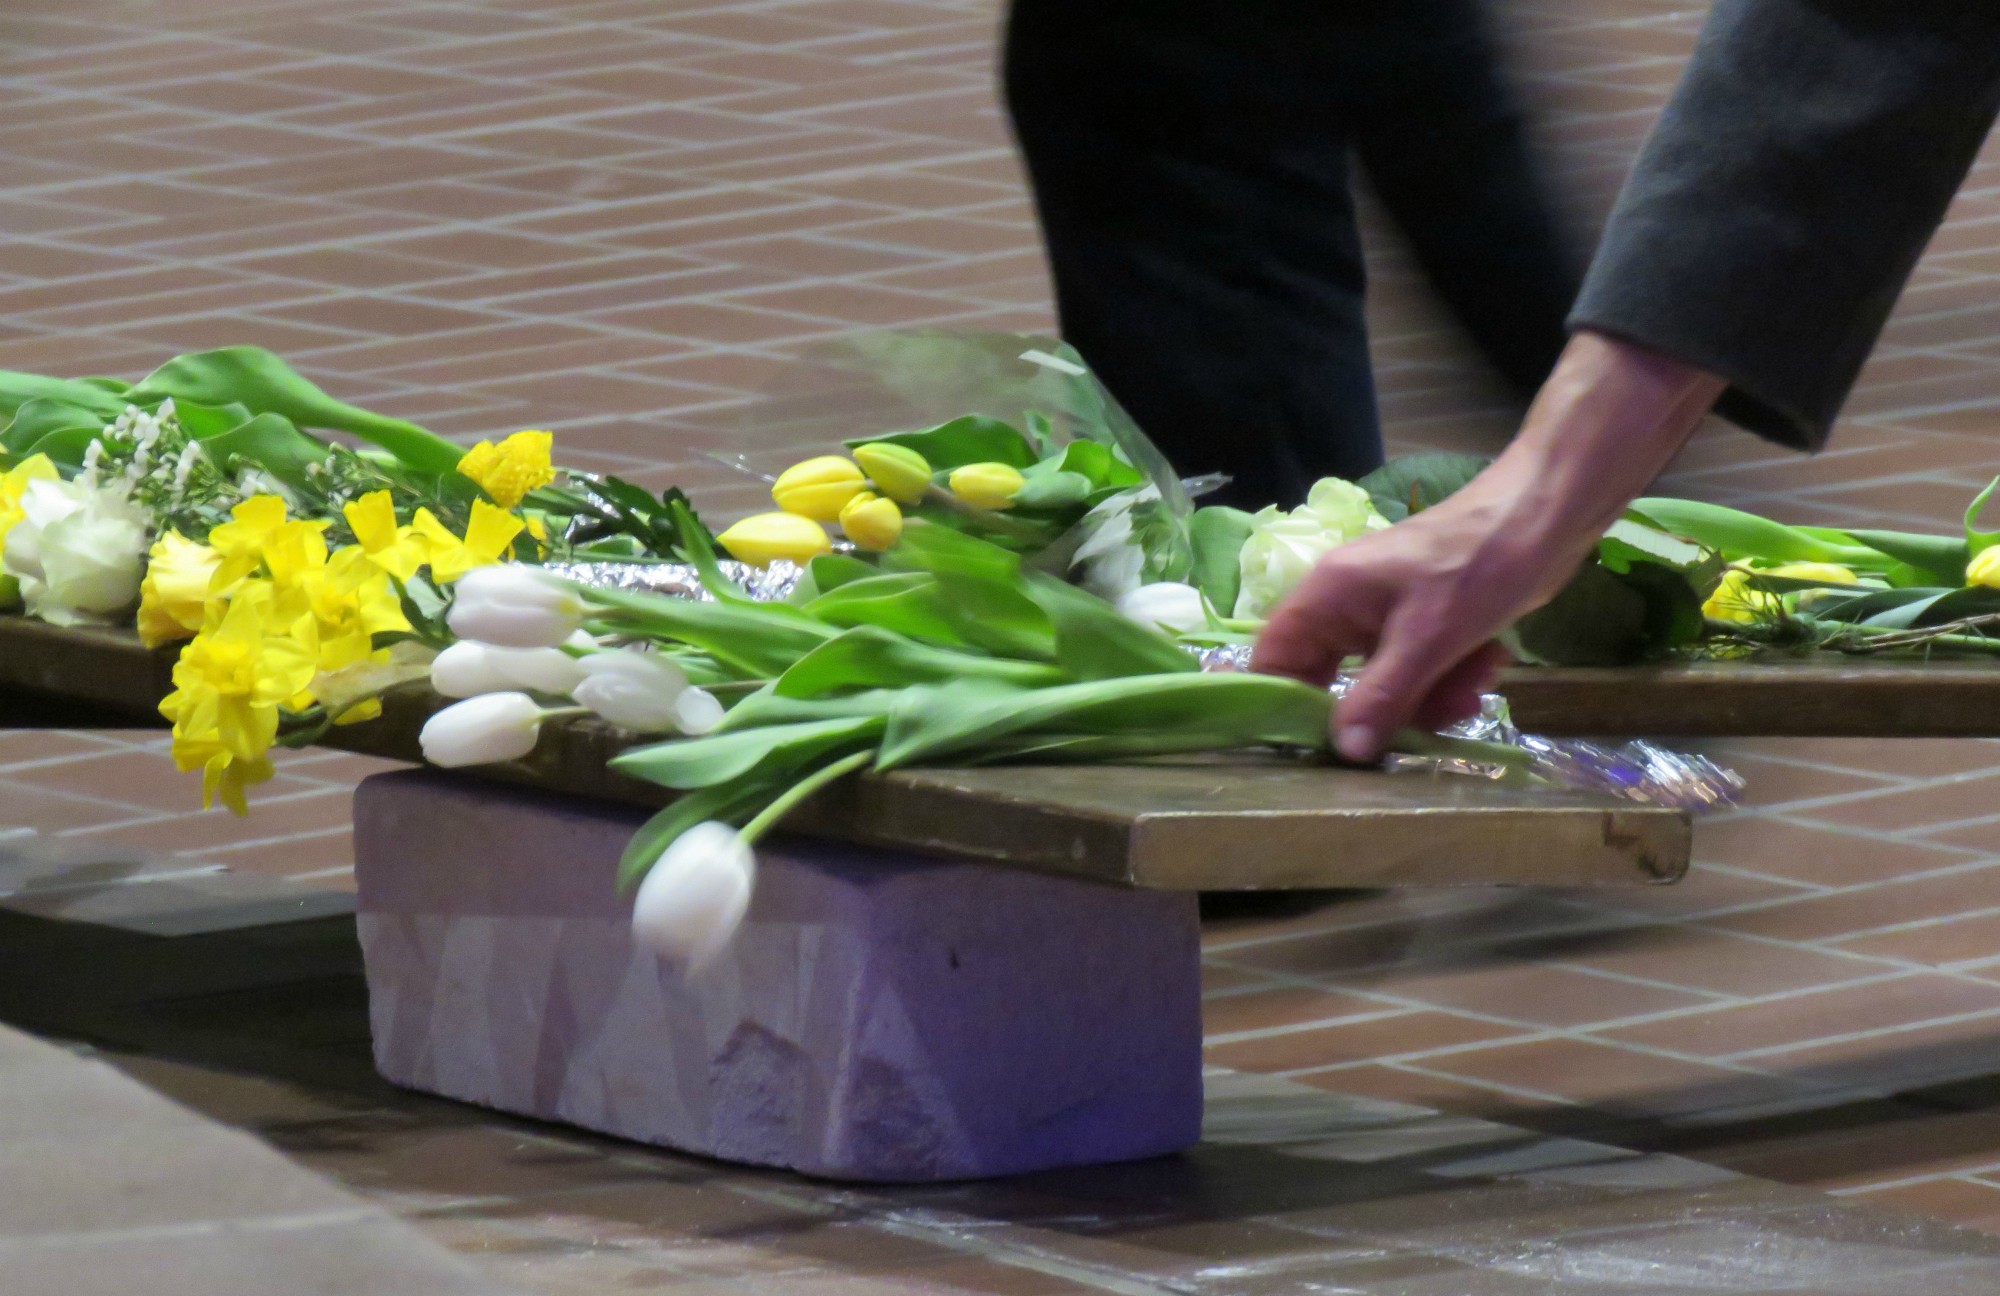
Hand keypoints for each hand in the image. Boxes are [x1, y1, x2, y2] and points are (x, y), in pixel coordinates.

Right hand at [1253, 331, 1727, 759]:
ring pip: (1384, 684)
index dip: (1283, 705)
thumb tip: (1344, 751)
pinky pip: (1420, 673)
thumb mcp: (1428, 638)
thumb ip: (1381, 696)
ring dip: (1427, 698)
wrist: (1549, 516)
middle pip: (1333, 680)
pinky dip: (1450, 680)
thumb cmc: (1479, 563)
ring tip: (1470, 689)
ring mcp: (1387, 616)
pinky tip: (1486, 667)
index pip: (1274, 658)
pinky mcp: (1426, 625)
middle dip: (1378, 711)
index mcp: (1327, 595)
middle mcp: (1347, 607)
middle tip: (1409, 738)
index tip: (1314, 750)